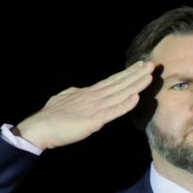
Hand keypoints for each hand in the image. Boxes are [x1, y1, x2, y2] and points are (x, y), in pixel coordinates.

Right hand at [13, 61, 155, 149]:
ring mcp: (95, 107)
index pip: (113, 80)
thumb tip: (83, 90)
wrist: (40, 127)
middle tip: (152, 64)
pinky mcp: (94, 119)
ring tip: (149, 76)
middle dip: (136, 74)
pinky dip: (125, 105)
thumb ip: (77, 94)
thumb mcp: (66, 98)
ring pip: (120, 94)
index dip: (128, 73)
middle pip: (120, 83)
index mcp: (89, 92)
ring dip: (136, 85)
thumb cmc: (52, 115)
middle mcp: (95, 96)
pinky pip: (113, 111)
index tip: (141, 65)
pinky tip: (136, 98)